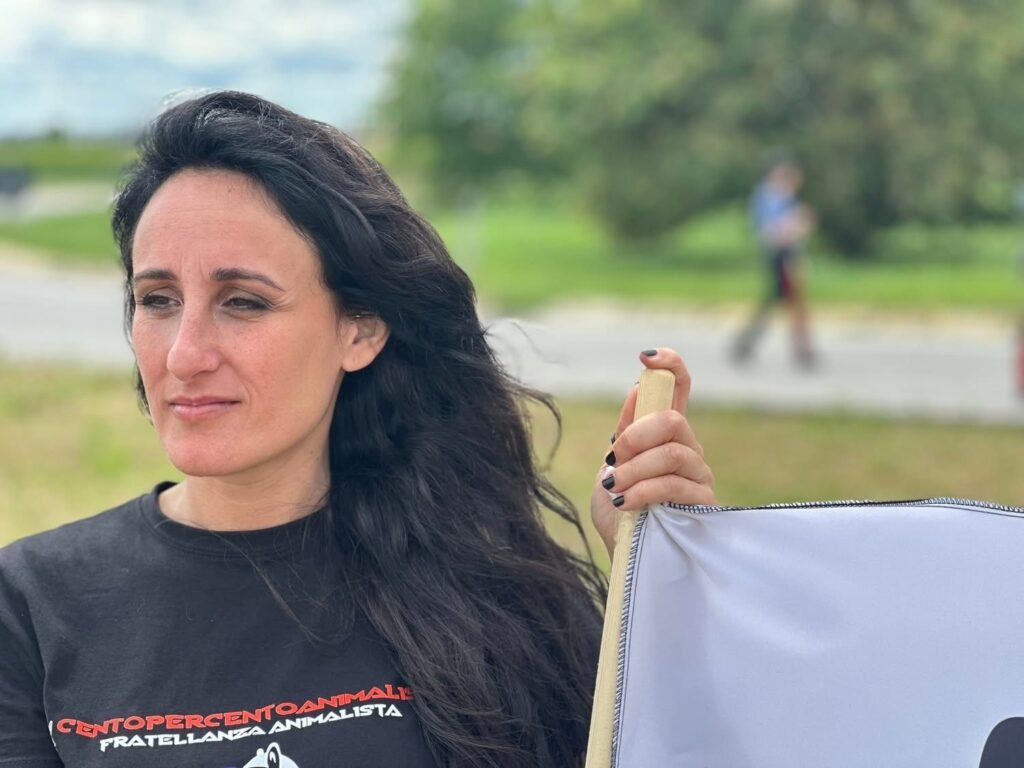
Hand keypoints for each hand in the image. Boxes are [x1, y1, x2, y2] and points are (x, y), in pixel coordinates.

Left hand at [590, 349, 715, 555]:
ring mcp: (698, 474)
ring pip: (672, 452)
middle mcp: (688, 448)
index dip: (669, 366)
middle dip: (636, 434)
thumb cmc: (619, 512)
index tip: (645, 357)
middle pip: (672, 419)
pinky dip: (643, 489)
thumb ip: (626, 432)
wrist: (625, 555)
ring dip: (636, 468)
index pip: (679, 389)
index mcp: (664, 435)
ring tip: (616, 488)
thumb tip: (636, 391)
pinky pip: (673, 484)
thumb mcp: (612, 466)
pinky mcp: (702, 502)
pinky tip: (625, 502)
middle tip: (614, 456)